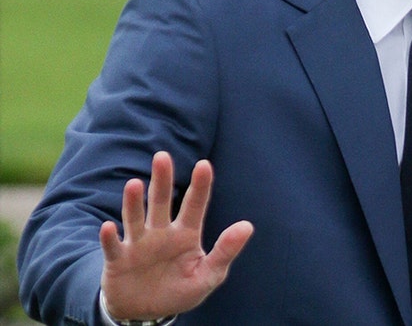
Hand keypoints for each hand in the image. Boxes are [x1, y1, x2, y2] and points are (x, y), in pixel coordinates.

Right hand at [99, 152, 253, 320]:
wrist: (147, 313)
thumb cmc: (181, 290)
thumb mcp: (208, 275)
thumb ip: (225, 251)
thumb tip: (247, 226)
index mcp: (186, 234)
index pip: (195, 206)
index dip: (200, 186)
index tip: (204, 164)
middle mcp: (161, 233)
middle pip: (161, 202)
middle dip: (162, 180)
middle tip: (162, 156)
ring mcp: (138, 244)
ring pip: (135, 218)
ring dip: (133, 202)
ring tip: (134, 184)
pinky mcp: (118, 260)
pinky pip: (113, 247)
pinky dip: (109, 238)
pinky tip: (107, 227)